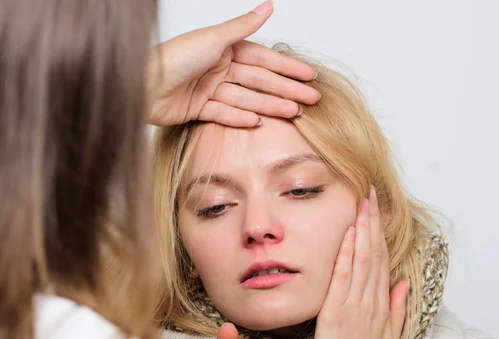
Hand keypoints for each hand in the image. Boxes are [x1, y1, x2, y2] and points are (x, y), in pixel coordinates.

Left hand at [148, 1, 318, 126]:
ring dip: (270, 106)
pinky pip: (226, 114)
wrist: (142, 86)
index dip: (287, 67)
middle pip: (260, 81)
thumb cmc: (174, 58)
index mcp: (223, 48)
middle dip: (286, 89)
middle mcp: (218, 68)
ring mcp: (209, 89)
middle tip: (311, 99)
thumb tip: (268, 5)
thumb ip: (242, 26)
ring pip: (247, 99)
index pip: (263, 59)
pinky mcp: (199, 109)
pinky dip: (241, 118)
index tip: (309, 75)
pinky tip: (259, 121)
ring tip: (293, 113)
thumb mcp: (213, 39)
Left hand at [311, 187, 409, 338]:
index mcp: (382, 308)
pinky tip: (346, 235)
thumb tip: (402, 282)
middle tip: (370, 195)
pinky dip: (345, 255)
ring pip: (361, 262)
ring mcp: (354, 309)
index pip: (382, 263)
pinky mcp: (336, 316)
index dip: (380, 235)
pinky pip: (342, 279)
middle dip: (372, 223)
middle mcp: (371, 304)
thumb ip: (397, 309)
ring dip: (361, 231)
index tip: (377, 212)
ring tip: (362, 205)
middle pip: (374, 256)